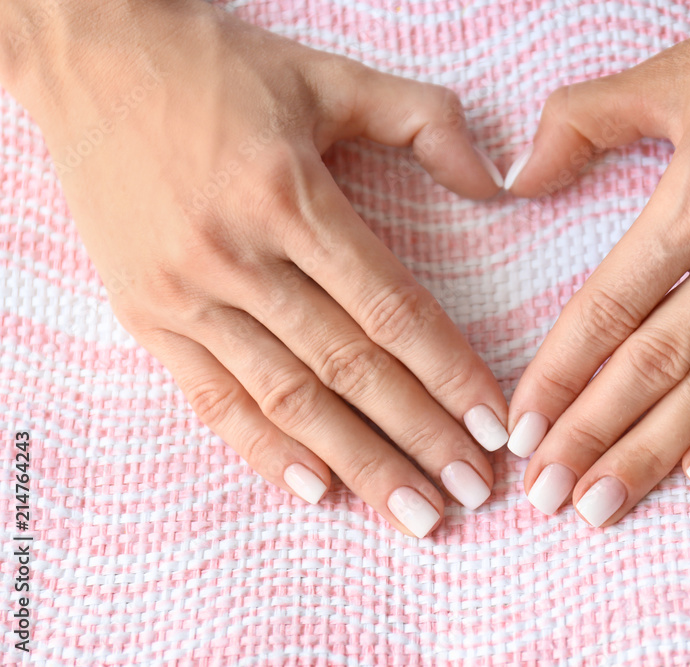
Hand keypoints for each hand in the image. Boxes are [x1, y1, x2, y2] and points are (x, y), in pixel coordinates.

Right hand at [3, 0, 509, 536]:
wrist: (88, 54)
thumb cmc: (221, 68)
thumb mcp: (329, 75)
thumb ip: (423, 120)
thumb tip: (495, 184)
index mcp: (290, 196)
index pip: (389, 308)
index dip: (447, 372)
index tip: (491, 425)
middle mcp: (236, 254)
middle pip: (347, 367)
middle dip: (417, 437)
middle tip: (469, 492)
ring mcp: (184, 293)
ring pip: (286, 398)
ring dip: (356, 463)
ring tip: (410, 513)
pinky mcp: (144, 315)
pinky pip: (210, 399)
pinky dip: (263, 449)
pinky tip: (315, 489)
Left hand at [503, 0, 689, 524]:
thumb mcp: (672, 73)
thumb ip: (582, 122)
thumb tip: (516, 178)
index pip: (609, 307)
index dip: (560, 375)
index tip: (521, 429)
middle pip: (656, 364)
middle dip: (593, 436)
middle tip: (547, 494)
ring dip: (657, 452)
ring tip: (604, 504)